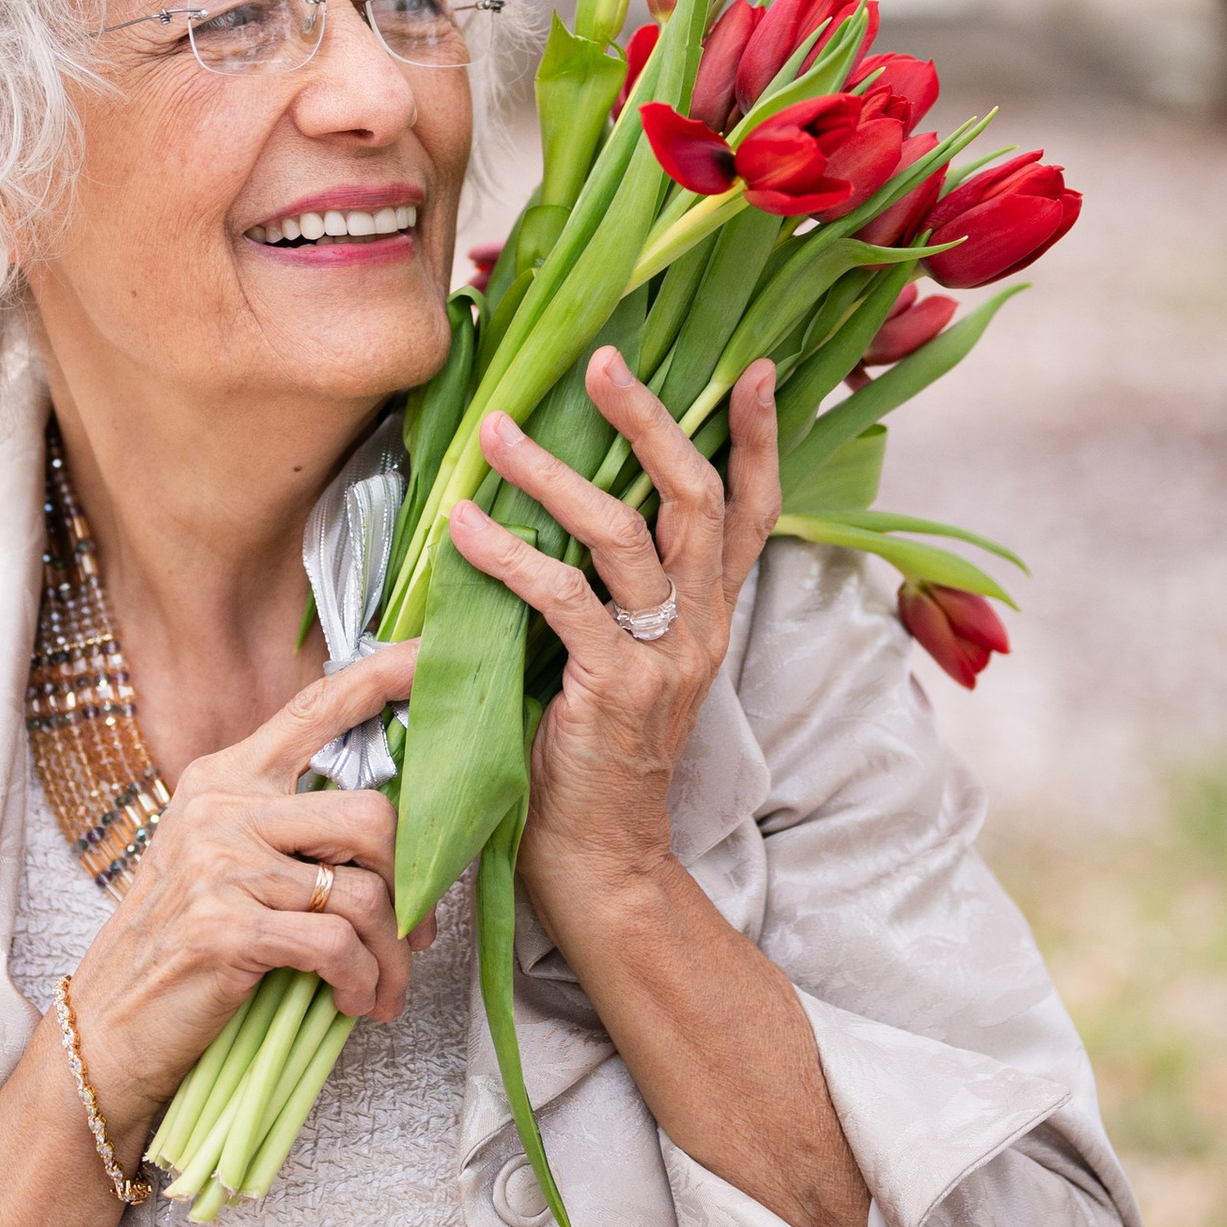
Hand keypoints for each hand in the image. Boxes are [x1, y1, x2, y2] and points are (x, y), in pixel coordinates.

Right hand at [65, 645, 422, 1150]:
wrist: (110, 1024)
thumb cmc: (181, 946)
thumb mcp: (221, 861)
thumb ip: (288, 825)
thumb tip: (391, 823)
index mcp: (225, 777)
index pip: (314, 707)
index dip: (382, 677)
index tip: (432, 656)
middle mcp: (222, 808)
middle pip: (370, 816)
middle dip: (412, 885)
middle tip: (416, 934)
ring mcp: (219, 865)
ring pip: (364, 892)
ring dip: (391, 955)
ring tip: (383, 987)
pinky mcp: (225, 927)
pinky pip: (336, 944)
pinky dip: (361, 981)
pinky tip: (352, 1001)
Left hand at [448, 349, 779, 928]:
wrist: (598, 866)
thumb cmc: (585, 759)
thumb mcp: (610, 663)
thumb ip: (595, 594)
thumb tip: (535, 507)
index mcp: (706, 616)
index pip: (753, 512)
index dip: (762, 440)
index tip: (759, 367)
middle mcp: (699, 628)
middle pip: (699, 499)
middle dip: (653, 419)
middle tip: (604, 360)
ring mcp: (662, 659)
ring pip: (627, 535)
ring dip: (554, 474)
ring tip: (496, 432)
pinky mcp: (614, 691)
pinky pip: (564, 601)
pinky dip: (510, 554)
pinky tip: (465, 527)